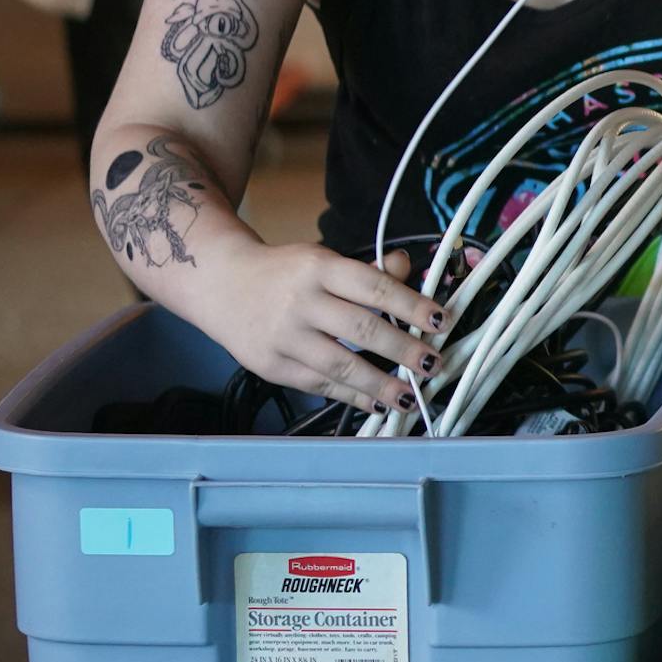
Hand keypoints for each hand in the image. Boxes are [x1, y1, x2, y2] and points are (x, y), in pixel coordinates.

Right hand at [195, 241, 453, 416]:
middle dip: (403, 349)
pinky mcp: (271, 365)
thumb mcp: (323, 259)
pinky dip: (350, 396)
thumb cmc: (285, 273)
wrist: (220, 284)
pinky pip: (318, 384)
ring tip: (409, 397)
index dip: (410, 305)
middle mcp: (301, 301)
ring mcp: (283, 336)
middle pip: (361, 328)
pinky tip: (375, 403)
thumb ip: (367, 270)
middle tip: (433, 364)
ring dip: (380, 384)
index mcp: (319, 268)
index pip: (374, 287)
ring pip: (340, 364)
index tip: (441, 321)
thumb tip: (409, 268)